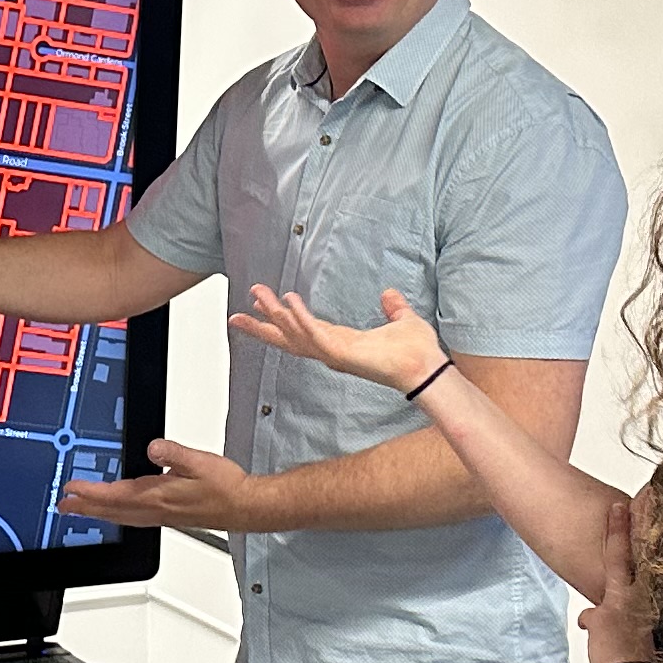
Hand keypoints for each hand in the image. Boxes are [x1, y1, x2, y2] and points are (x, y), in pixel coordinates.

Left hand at [60, 438, 266, 531]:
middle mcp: (155, 509)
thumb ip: (173, 453)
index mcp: (158, 495)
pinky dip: (116, 515)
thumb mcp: (199, 461)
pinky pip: (132, 518)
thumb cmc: (224, 487)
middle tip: (63, 506)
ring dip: (98, 513)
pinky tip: (116, 512)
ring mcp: (160, 516)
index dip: (90, 492)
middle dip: (85, 507)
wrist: (243, 506)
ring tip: (80, 510)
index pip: (115, 494)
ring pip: (120, 516)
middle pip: (111, 510)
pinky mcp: (167, 517)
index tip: (71, 489)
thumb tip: (152, 446)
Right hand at [228, 283, 438, 393]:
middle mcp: (332, 351)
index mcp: (340, 342)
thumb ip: (393, 308)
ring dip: (274, 315)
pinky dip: (301, 318)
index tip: (260, 304)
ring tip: (256, 294)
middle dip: (261, 327)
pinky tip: (289, 300)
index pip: (302, 330)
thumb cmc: (417, 351)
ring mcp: (334, 354)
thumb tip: (389, 295)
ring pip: (295, 334)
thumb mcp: (403, 320)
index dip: (280, 317)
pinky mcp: (342, 353)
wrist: (428, 367)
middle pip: (287, 339)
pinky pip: (315, 335)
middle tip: (234, 316)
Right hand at [580, 496, 659, 662]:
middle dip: (647, 521)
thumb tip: (589, 616)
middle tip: (654, 496)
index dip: (617, 528)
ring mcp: (657, 604)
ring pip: (660, 566)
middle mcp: (641, 594)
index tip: (620, 505)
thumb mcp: (598, 635)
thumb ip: (596, 620)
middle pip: (644, 550)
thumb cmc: (617, 661)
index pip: (616, 553)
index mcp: (619, 595)